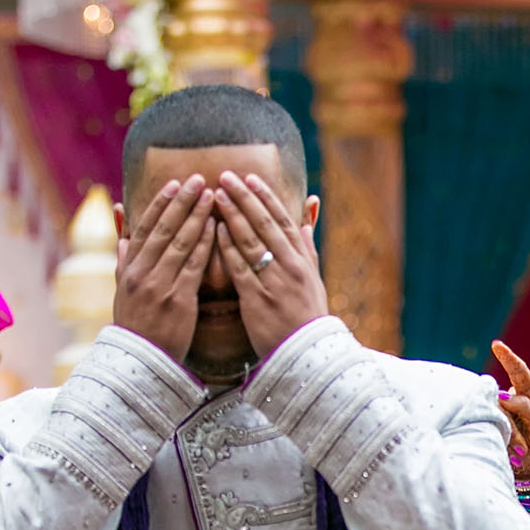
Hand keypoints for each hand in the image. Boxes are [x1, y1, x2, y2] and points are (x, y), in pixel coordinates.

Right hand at [113, 174, 218, 358]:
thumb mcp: (121, 293)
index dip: (160, 204)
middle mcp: (141, 273)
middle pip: (163, 229)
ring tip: (212, 195)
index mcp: (128, 269)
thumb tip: (121, 237)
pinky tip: (216, 226)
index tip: (174, 184)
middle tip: (198, 178)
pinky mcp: (178, 300)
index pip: (144, 228)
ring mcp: (159, 286)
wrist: (140, 363)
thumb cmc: (135, 328)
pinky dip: (204, 244)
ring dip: (196, 216)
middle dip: (181, 202)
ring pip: (179, 243)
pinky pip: (193, 266)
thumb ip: (122, 262)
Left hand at [210, 171, 328, 357]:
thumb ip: (307, 244)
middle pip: (265, 224)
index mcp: (303, 260)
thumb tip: (308, 214)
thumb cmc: (308, 315)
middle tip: (225, 176)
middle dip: (244, 198)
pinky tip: (214, 230)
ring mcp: (274, 282)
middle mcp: (290, 266)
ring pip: (251, 241)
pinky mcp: (257, 299)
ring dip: (232, 215)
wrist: (306, 354)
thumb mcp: (315, 277)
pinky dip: (227, 247)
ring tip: (215, 195)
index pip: (283, 220)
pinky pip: (240, 268)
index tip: (250, 177)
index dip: (266, 197)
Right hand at [491, 341, 529, 477]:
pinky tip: (513, 454)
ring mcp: (501, 414)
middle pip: (501, 397)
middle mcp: (513, 402)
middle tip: (522, 445)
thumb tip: (502, 397)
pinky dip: (502, 441)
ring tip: (521, 453)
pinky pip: (488, 427)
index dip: (508, 358)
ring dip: (510, 435)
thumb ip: (526, 408)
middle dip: (510, 420)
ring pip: (494, 414)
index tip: (497, 345)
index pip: (519, 372)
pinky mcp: (491, 427)